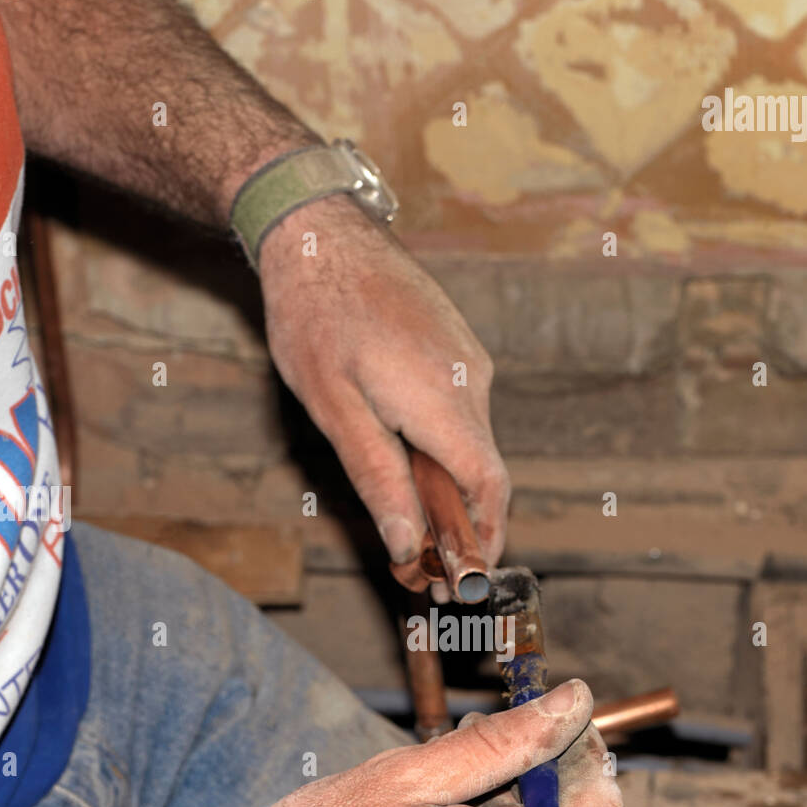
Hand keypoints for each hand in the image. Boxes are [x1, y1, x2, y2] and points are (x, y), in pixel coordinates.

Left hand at [257, 196, 509, 594]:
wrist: (321, 229)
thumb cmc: (316, 314)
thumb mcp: (334, 408)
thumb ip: (376, 477)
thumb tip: (405, 543)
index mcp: (444, 402)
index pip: (490, 488)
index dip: (486, 539)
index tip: (467, 577)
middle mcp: (471, 382)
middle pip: (484, 472)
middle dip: (461, 524)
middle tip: (423, 563)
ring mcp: (468, 361)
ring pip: (471, 443)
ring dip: (448, 486)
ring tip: (406, 517)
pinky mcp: (457, 348)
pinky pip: (461, 414)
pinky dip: (443, 448)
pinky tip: (405, 457)